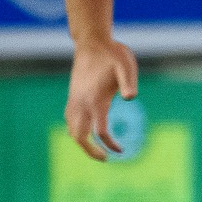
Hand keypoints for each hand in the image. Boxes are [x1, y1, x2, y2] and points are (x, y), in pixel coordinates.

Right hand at [65, 39, 139, 161]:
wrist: (92, 43)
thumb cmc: (113, 55)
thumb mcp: (127, 66)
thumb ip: (129, 82)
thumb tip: (131, 98)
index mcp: (95, 100)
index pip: (99, 131)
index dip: (109, 143)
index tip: (120, 151)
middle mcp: (81, 102)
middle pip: (79, 136)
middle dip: (90, 150)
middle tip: (105, 158)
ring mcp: (74, 100)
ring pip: (71, 129)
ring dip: (82, 142)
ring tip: (97, 149)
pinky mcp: (72, 96)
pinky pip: (69, 120)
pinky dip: (76, 130)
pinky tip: (86, 131)